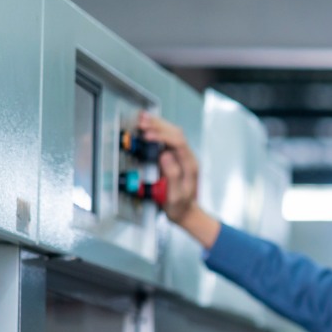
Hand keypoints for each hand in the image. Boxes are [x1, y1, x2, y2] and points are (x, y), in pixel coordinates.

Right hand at [136, 112, 219, 247]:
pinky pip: (168, 138)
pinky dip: (158, 130)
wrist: (187, 212)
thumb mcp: (175, 194)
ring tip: (143, 119)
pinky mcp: (176, 157)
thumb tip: (165, 155)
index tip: (148, 135)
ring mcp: (182, 157)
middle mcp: (188, 158)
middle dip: (158, 125)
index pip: (178, 143)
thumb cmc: (180, 206)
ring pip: (173, 133)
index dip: (162, 136)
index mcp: (189, 165)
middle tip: (142, 122)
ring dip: (158, 125)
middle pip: (176, 134)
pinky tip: (149, 126)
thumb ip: (172, 175)